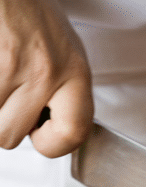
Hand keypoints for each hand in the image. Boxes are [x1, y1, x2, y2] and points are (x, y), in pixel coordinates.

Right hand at [0, 0, 92, 157]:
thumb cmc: (36, 18)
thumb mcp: (68, 56)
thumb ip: (67, 96)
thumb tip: (58, 135)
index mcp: (75, 73)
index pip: (74, 133)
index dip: (54, 146)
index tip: (42, 136)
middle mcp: (46, 71)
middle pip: (10, 136)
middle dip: (5, 124)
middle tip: (10, 100)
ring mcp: (11, 65)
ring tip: (3, 81)